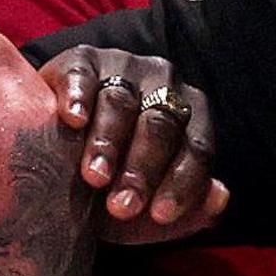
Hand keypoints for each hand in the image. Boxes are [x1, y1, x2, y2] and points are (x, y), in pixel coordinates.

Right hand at [43, 47, 227, 243]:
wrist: (56, 159)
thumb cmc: (112, 187)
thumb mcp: (147, 209)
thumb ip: (188, 208)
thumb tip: (219, 199)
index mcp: (191, 116)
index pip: (197, 148)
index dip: (181, 183)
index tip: (159, 215)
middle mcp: (164, 83)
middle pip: (160, 125)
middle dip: (142, 170)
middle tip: (121, 207)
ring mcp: (123, 66)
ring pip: (122, 102)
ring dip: (108, 142)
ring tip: (94, 177)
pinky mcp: (81, 60)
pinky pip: (83, 75)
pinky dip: (78, 96)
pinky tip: (74, 120)